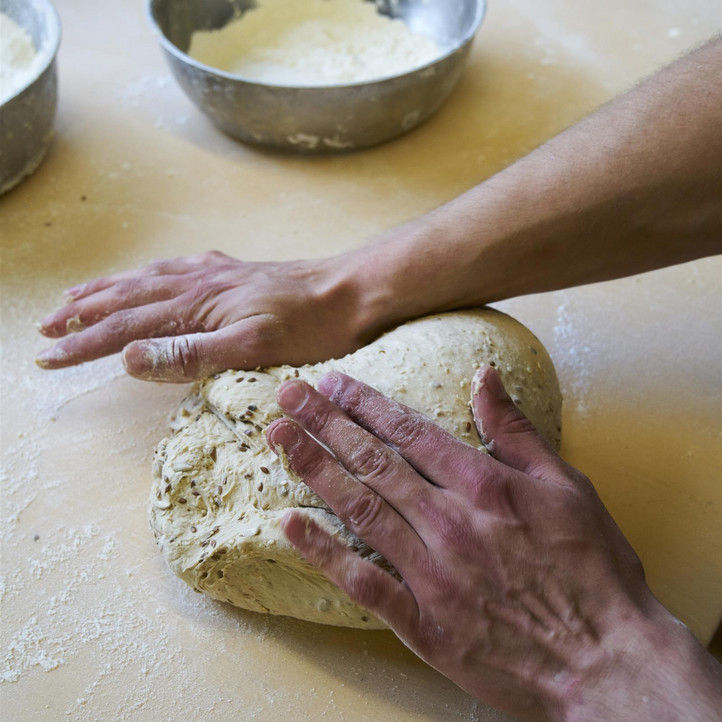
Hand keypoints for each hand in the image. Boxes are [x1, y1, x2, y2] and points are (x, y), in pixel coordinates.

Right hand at [36, 251, 368, 381]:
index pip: (124, 328)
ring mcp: (213, 273)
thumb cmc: (309, 326)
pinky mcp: (232, 271)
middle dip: (81, 315)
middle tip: (46, 327)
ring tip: (77, 298)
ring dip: (106, 290)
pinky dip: (147, 274)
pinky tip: (149, 276)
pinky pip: (174, 268)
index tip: (48, 357)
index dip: (83, 344)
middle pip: (125, 299)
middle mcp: (197, 283)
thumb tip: (130, 358)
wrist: (348, 292)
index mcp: (195, 305)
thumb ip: (192, 353)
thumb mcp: (253, 347)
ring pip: (145, 279)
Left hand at [266, 367, 721, 720]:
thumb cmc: (591, 566)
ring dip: (315, 470)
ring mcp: (432, 573)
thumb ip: (515, 430)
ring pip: (360, 509)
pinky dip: (324, 552)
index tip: (330, 383)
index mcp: (483, 486)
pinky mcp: (424, 621)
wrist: (605, 658)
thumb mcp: (566, 484)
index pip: (408, 432)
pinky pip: (363, 581)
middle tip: (285, 398)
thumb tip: (485, 376)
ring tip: (279, 439)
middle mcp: (449, 522)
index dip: (363, 404)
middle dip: (324, 424)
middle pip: (373, 462)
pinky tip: (290, 524)